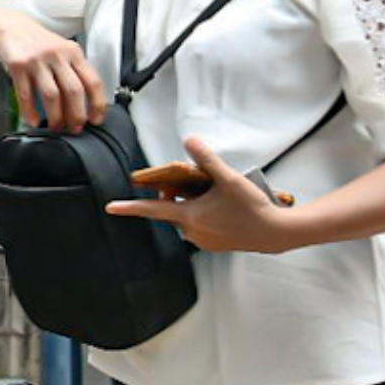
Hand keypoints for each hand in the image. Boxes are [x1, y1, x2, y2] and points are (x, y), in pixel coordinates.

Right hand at [0, 18, 104, 130]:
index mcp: (74, 53)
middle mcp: (58, 55)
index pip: (93, 81)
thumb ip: (75, 71)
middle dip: (76, 115)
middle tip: (75, 129)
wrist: (11, 27)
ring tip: (56, 127)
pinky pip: (25, 94)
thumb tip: (88, 105)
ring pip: (51, 95)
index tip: (96, 120)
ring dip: (56, 116)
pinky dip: (30, 111)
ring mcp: (37, 60)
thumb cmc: (41, 44)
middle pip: (74, 91)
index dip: (97, 104)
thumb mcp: (63, 51)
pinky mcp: (18, 65)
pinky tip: (33, 120)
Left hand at [105, 137, 296, 254]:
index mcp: (189, 217)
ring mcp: (203, 240)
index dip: (129, 207)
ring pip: (185, 218)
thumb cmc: (251, 207)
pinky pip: (198, 226)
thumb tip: (190, 141)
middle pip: (170, 210)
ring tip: (210, 192)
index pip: (151, 211)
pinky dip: (201, 214)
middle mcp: (191, 232)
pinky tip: (219, 206)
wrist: (275, 233)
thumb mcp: (227, 178)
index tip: (110, 207)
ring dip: (188, 204)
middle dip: (172, 195)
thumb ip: (206, 158)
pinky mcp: (214, 244)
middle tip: (188, 181)